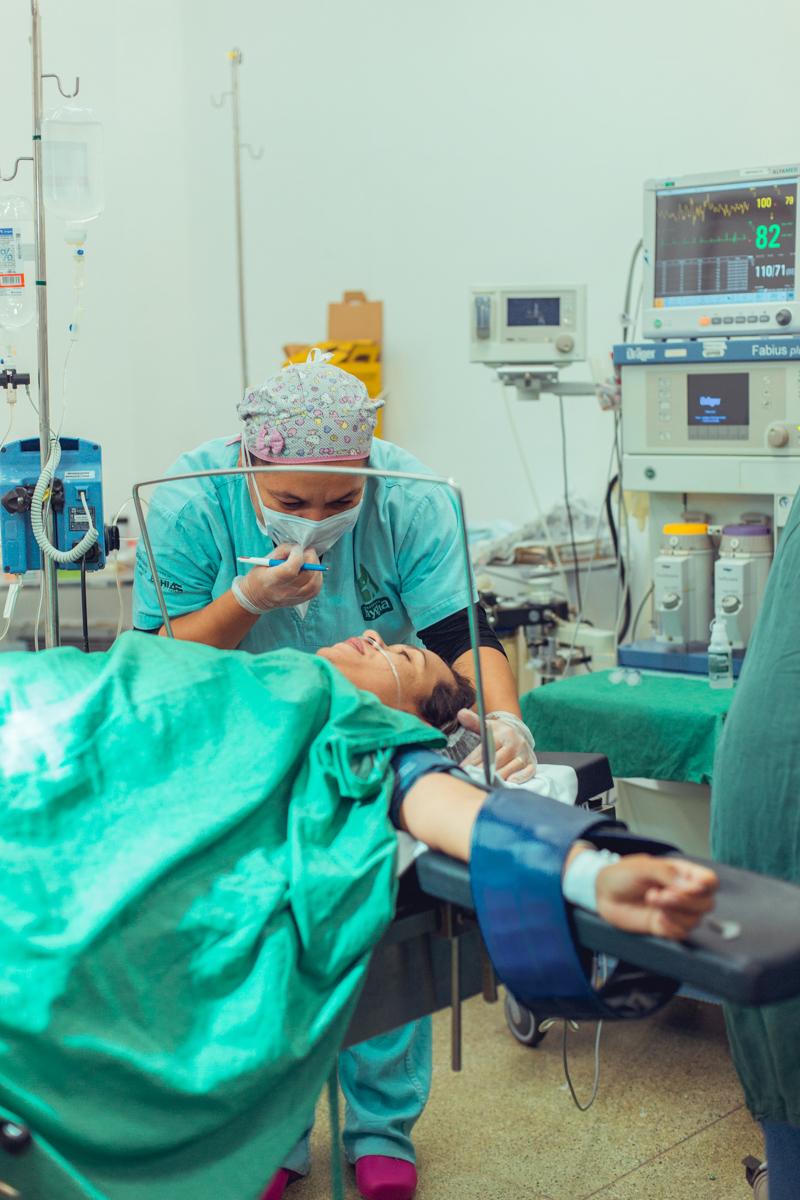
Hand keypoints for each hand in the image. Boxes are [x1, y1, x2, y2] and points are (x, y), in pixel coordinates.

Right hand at [233, 543, 323, 612]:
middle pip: (307, 573)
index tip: (297, 548)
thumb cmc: (258, 577)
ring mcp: (294, 597)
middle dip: (311, 557)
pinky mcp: (300, 600)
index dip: (298, 554)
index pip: (292, 567)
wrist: (255, 599)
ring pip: (314, 581)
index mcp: (273, 579)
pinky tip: (312, 571)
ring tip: (310, 560)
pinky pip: (315, 589)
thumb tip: (299, 546)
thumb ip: (283, 550)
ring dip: (316, 567)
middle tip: (307, 550)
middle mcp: (285, 590)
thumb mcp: (264, 560)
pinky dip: (317, 578)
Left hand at [457, 709, 536, 782]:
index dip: (473, 760)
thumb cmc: (499, 733)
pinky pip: (528, 772)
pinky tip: (510, 782)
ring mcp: (524, 754)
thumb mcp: (487, 725)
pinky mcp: (532, 763)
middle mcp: (516, 743)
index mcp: (504, 733)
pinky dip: (520, 778)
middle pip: (498, 760)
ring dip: (498, 777)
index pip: (486, 749)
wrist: (518, 734)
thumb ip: (474, 721)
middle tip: (472, 777)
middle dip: (483, 770)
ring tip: (485, 783)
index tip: (463, 768)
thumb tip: (461, 713)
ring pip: (511, 767)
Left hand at [595, 854, 717, 940]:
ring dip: (674, 913)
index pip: (709, 881)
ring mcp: (675, 912)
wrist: (603, 893)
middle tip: (662, 894)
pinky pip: (681, 934)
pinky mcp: (665, 928)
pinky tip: (656, 919)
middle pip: (706, 904)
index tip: (693, 887)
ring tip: (651, 899)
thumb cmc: (622, 875)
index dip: (706, 886)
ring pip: (694, 920)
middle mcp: (683, 894)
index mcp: (682, 874)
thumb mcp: (643, 867)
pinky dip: (670, 928)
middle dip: (685, 901)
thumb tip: (692, 885)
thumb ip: (667, 873)